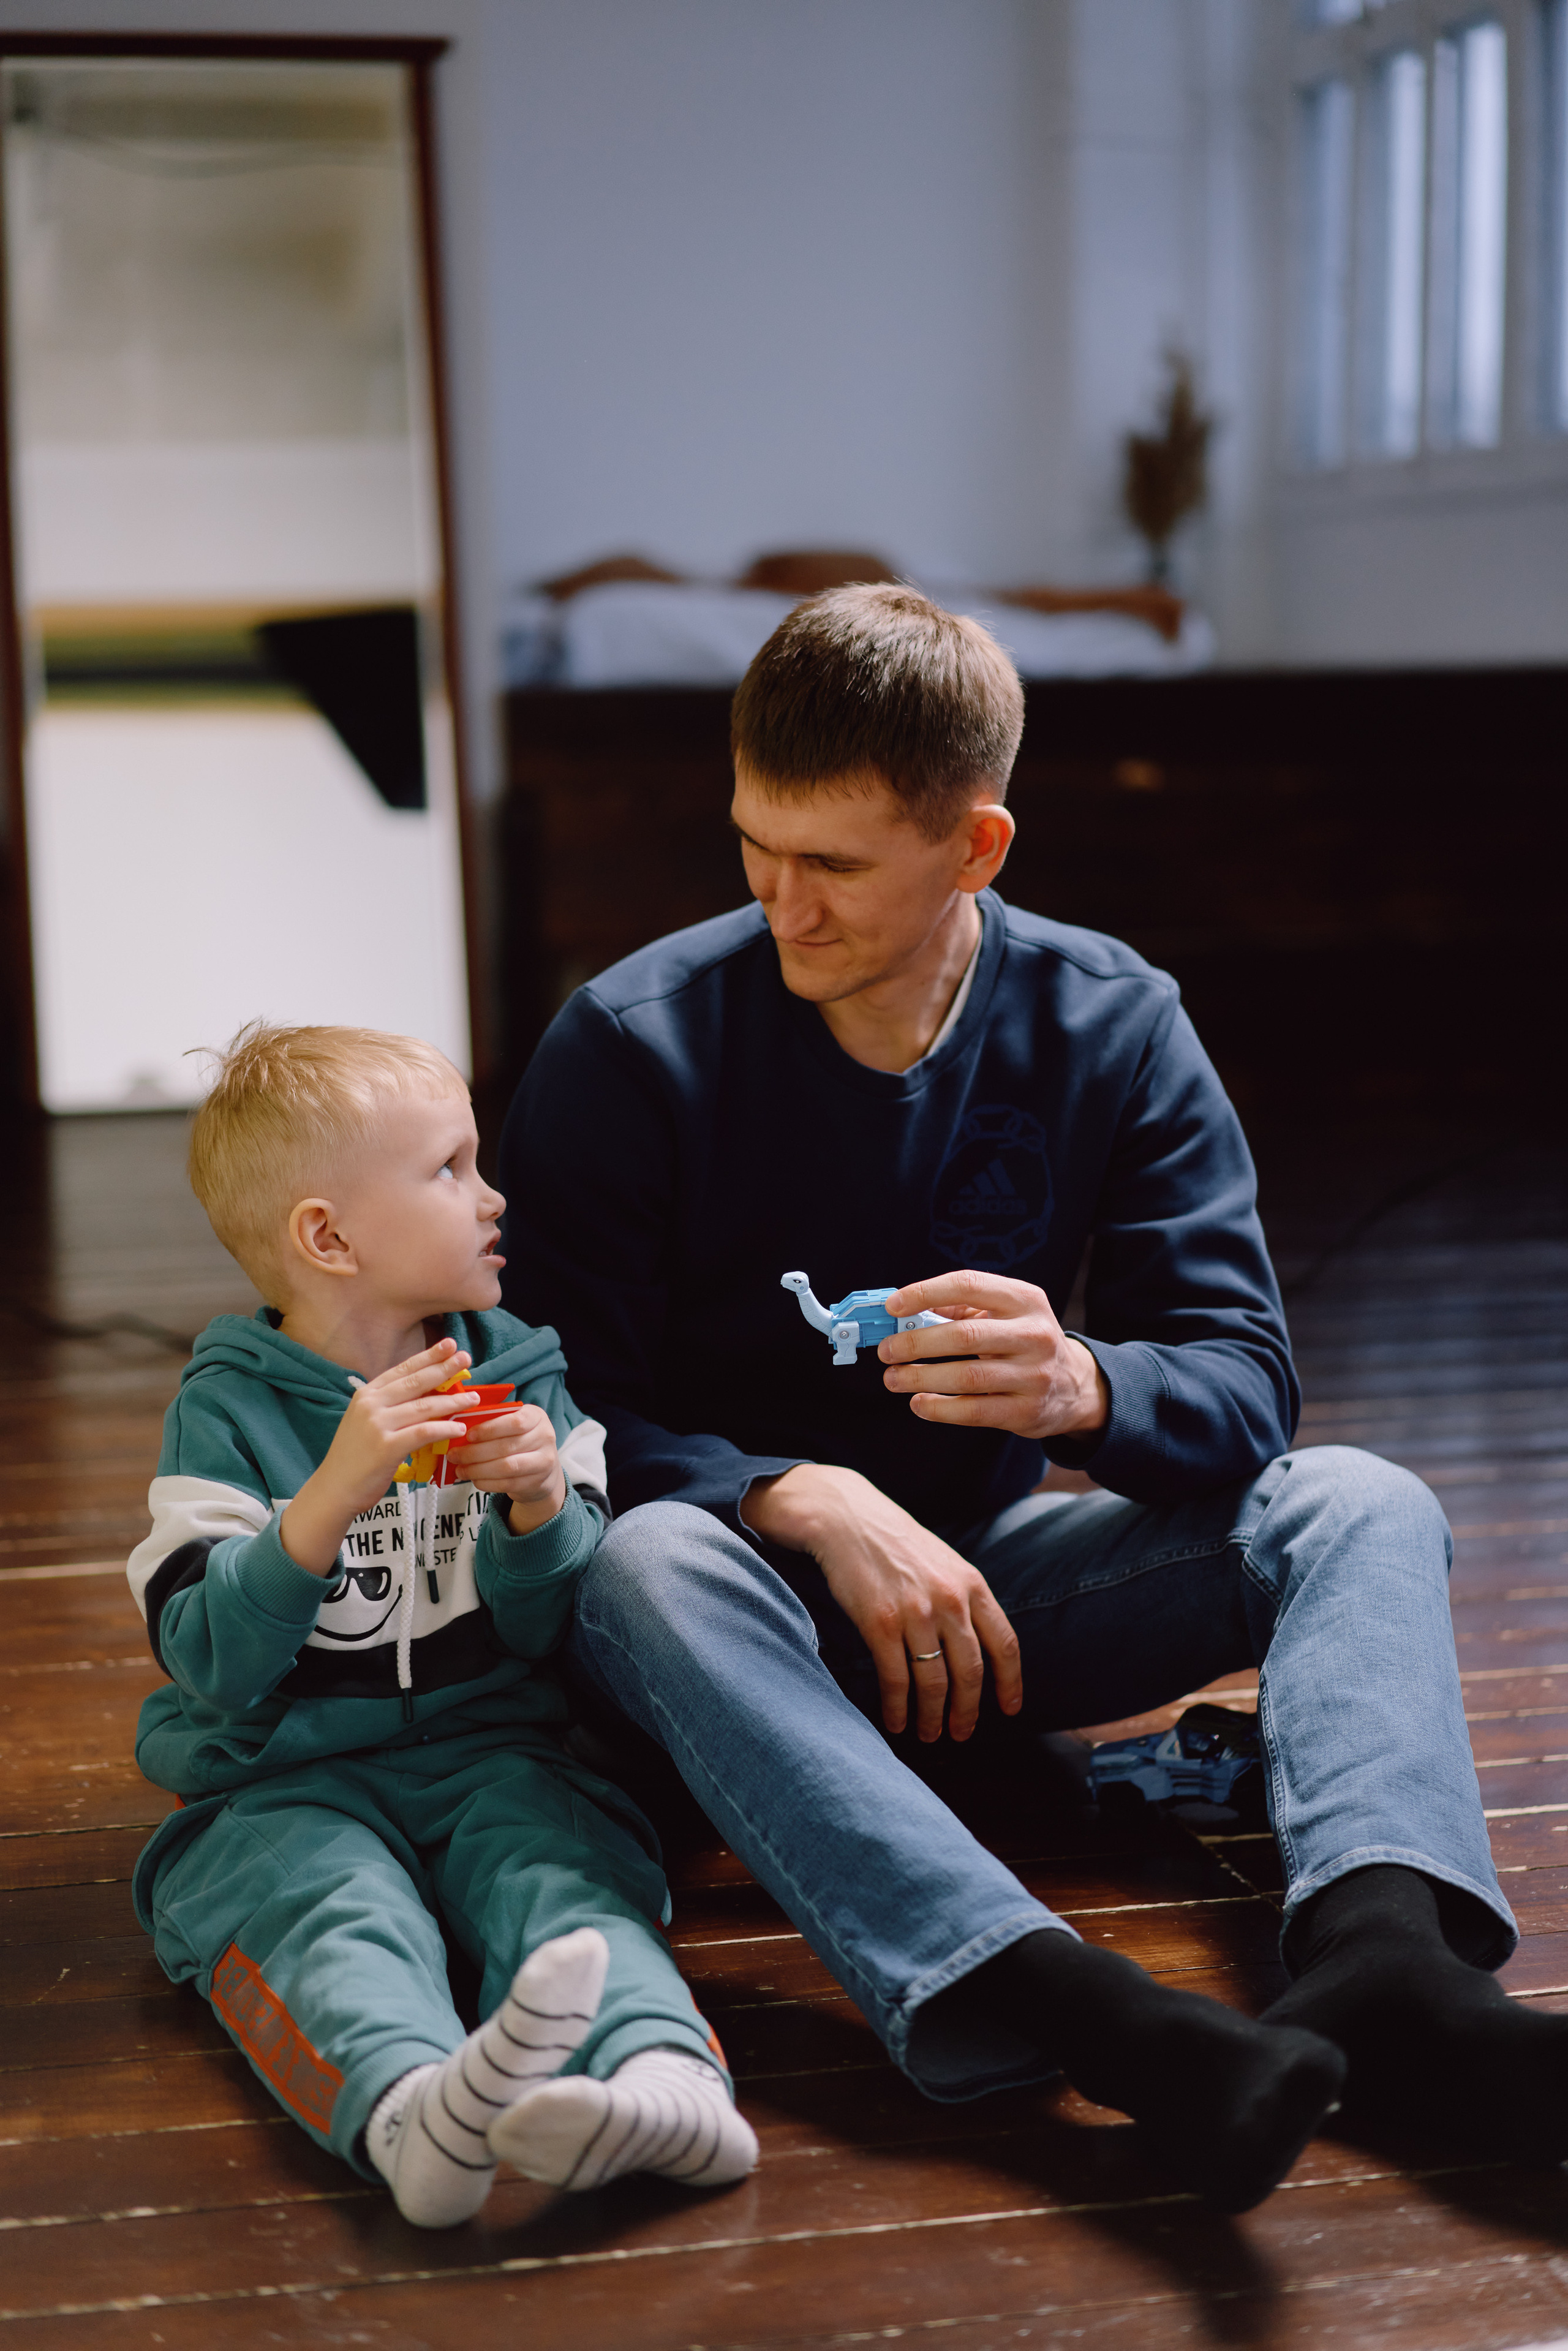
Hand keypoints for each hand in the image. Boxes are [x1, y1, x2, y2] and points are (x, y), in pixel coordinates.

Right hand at [280, 1338, 474, 1574]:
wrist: (335, 1488)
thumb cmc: (356, 1457)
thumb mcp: (368, 1421)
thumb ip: (392, 1406)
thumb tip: (428, 1393)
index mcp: (367, 1394)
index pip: (403, 1369)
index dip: (428, 1356)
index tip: (450, 1345)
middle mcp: (371, 1404)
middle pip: (416, 1381)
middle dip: (444, 1368)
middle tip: (466, 1358)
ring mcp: (377, 1425)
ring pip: (424, 1406)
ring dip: (452, 1401)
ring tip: (472, 1398)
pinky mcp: (386, 1447)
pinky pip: (423, 1433)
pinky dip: (444, 1429)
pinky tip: (460, 1428)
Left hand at [455, 1404, 565, 1535]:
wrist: (543, 1468)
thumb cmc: (519, 1440)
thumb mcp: (511, 1424)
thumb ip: (491, 1421)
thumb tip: (459, 1426)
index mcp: (536, 1416)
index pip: (515, 1421)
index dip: (489, 1429)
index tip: (468, 1435)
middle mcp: (545, 1437)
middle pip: (506, 1446)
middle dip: (475, 1452)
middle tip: (454, 1455)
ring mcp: (544, 1461)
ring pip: (506, 1467)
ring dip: (478, 1469)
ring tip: (460, 1469)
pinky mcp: (537, 1482)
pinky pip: (507, 1484)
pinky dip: (486, 1483)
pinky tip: (474, 1479)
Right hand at [740, 1463, 1020, 1741]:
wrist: (847, 1518)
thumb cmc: (896, 1544)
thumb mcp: (945, 1563)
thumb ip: (965, 1599)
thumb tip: (980, 1649)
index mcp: (972, 1584)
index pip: (1005, 1644)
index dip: (1009, 1682)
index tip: (1009, 1709)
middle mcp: (949, 1600)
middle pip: (970, 1672)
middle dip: (967, 1710)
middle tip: (961, 1733)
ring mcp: (915, 1613)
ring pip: (933, 1682)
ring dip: (932, 1716)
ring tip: (929, 1734)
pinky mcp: (879, 1623)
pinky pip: (895, 1679)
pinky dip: (898, 1707)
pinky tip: (896, 1721)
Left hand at [879, 1270, 1108, 1440]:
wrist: (1074, 1385)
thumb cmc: (1022, 1341)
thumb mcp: (1004, 1313)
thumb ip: (959, 1307)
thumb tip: (904, 1312)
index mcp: (1026, 1299)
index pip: (970, 1284)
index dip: (926, 1293)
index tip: (893, 1306)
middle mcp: (1035, 1334)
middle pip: (964, 1335)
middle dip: (916, 1343)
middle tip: (886, 1351)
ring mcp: (1034, 1375)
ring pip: (966, 1376)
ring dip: (920, 1377)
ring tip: (893, 1378)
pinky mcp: (1027, 1411)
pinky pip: (974, 1410)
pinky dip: (939, 1408)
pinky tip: (919, 1402)